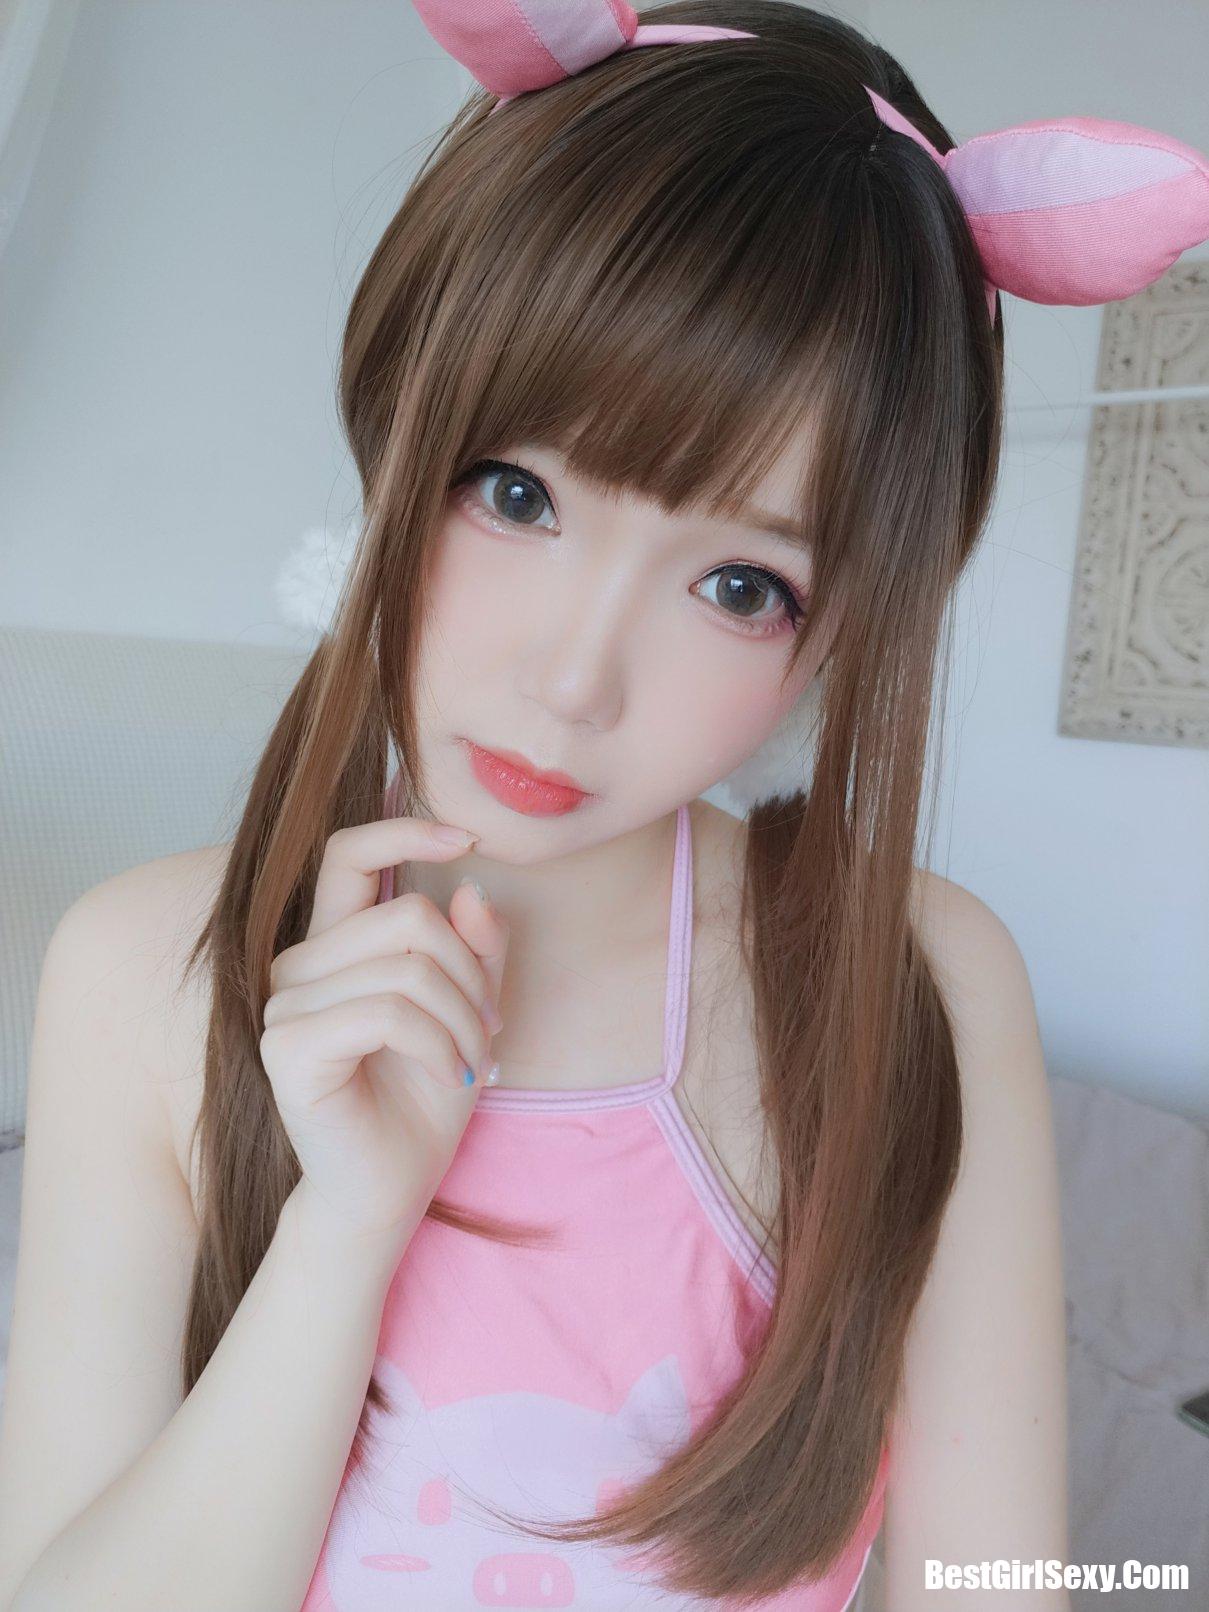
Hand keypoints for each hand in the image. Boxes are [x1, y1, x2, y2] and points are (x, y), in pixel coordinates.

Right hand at [259, 813, 507, 1248]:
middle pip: (409, 915)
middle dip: (472, 973)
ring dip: (464, 1016)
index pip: (347, 853)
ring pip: (408, 965)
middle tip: (491, 1028)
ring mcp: (285, 1006)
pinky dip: (440, 1043)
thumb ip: (473, 949)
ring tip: (475, 1058)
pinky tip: (452, 1074)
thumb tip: (472, 888)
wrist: (392, 1189)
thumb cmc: (422, 1100)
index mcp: (334, 946)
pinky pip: (389, 1012)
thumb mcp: (468, 1010)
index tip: (467, 837)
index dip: (404, 830)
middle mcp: (298, 965)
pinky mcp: (290, 1049)